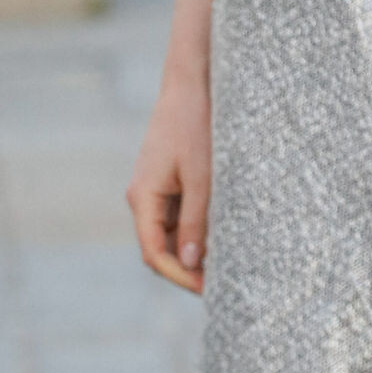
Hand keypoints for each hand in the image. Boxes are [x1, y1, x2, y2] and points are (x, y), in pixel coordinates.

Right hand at [128, 70, 211, 293]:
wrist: (192, 83)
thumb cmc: (195, 126)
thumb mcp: (202, 178)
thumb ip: (198, 222)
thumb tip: (192, 264)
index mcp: (143, 198)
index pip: (154, 253)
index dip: (179, 276)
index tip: (208, 289)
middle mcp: (144, 198)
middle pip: (161, 249)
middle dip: (188, 269)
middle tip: (223, 284)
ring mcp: (155, 191)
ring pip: (172, 235)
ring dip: (195, 251)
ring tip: (228, 263)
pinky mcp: (169, 183)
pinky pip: (180, 217)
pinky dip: (198, 230)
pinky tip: (223, 236)